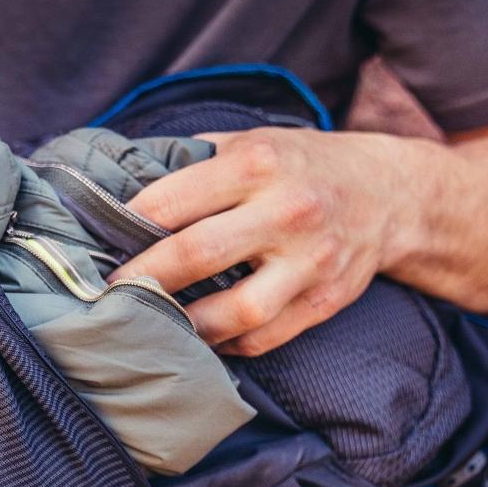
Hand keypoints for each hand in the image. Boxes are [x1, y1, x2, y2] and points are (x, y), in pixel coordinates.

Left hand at [112, 128, 417, 355]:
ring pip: (237, 311)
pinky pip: (264, 337)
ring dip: (186, 325)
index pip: (174, 200)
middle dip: (144, 280)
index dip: (127, 226)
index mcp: (257, 163)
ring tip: (153, 325)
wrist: (389, 193)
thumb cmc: (300, 166)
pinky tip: (201, 337)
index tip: (98, 245)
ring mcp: (311, 260)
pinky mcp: (325, 301)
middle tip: (109, 295)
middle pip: (198, 254)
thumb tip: (119, 189)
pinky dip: (225, 344)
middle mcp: (287, 210)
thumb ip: (194, 163)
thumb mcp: (253, 142)